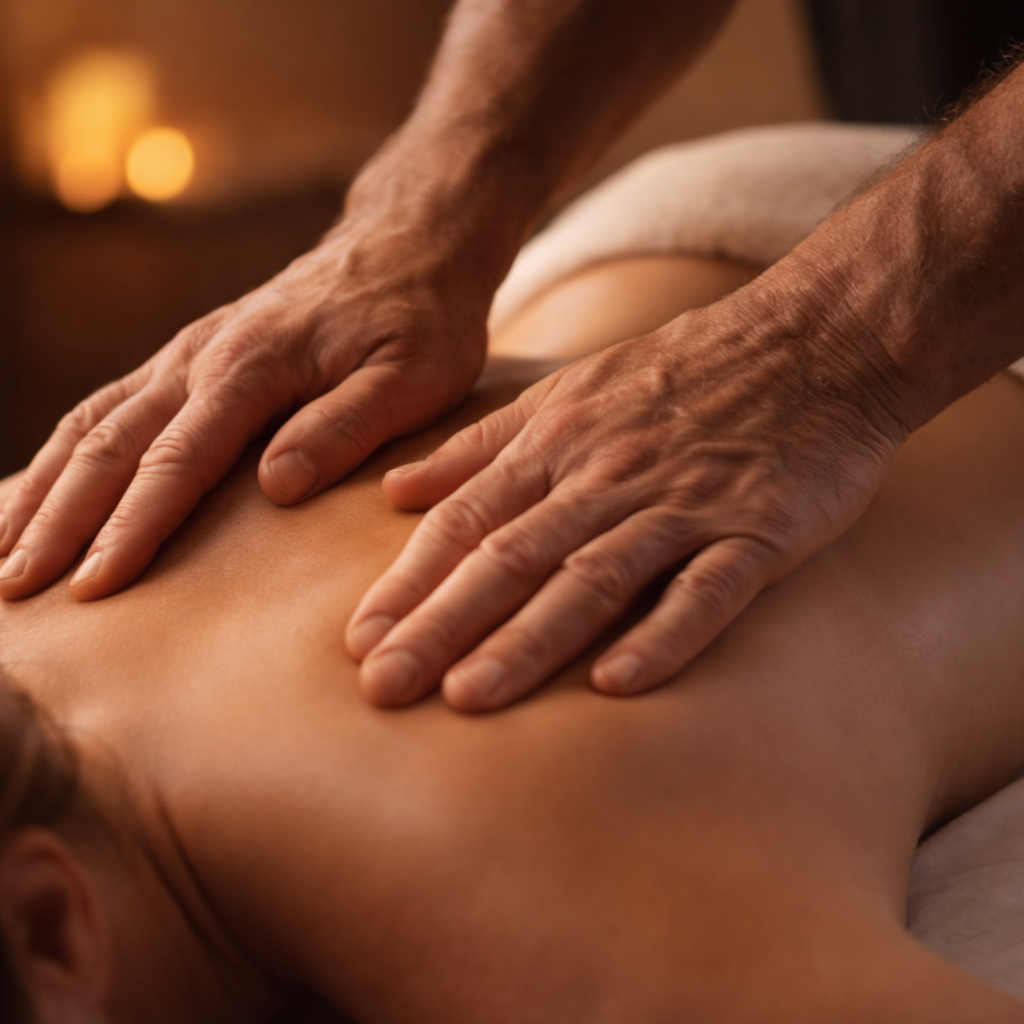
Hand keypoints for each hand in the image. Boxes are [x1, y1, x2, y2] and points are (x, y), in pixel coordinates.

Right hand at [0, 209, 489, 601]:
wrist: (407, 242)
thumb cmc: (421, 317)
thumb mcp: (412, 376)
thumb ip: (344, 427)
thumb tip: (276, 487)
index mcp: (253, 368)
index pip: (177, 461)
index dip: (132, 528)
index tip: (92, 588)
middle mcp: (203, 357)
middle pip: (112, 445)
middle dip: (59, 518)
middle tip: (16, 588)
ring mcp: (190, 353)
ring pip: (95, 422)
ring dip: (44, 487)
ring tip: (1, 550)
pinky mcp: (194, 356)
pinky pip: (112, 404)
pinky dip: (67, 451)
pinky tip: (45, 487)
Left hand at [346, 288, 907, 711]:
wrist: (812, 339)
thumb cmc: (681, 373)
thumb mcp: (568, 391)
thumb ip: (480, 446)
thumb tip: (396, 490)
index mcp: (557, 445)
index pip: (464, 522)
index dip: (408, 583)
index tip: (358, 644)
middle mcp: (606, 476)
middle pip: (509, 557)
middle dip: (440, 625)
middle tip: (382, 688)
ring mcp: (682, 503)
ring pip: (592, 577)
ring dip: (528, 639)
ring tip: (469, 698)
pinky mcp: (757, 528)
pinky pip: (706, 588)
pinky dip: (663, 634)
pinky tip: (617, 685)